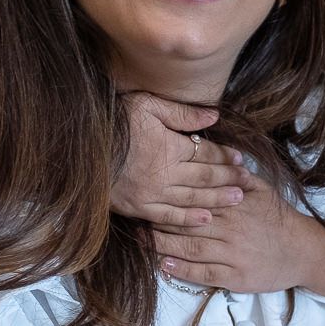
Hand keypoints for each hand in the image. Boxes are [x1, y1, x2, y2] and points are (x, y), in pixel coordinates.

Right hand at [109, 94, 243, 228]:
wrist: (76, 151)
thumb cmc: (111, 122)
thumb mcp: (147, 106)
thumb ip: (182, 113)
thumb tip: (214, 116)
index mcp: (169, 148)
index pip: (206, 153)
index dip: (225, 157)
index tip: (240, 159)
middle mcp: (166, 174)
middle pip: (205, 177)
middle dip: (228, 179)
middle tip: (247, 182)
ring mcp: (152, 194)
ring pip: (193, 198)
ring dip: (217, 199)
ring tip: (237, 200)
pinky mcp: (137, 208)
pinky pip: (169, 217)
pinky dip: (189, 219)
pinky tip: (205, 219)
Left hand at [156, 173, 324, 293]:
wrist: (305, 251)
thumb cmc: (279, 219)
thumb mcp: (263, 190)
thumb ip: (238, 175)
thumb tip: (218, 157)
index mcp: (235, 204)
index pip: (196, 198)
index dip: (170, 196)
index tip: (149, 192)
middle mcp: (233, 228)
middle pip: (188, 222)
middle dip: (159, 220)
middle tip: (135, 216)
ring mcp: (234, 255)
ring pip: (191, 248)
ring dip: (162, 244)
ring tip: (140, 240)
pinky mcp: (237, 277)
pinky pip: (204, 273)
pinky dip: (182, 269)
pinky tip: (164, 265)